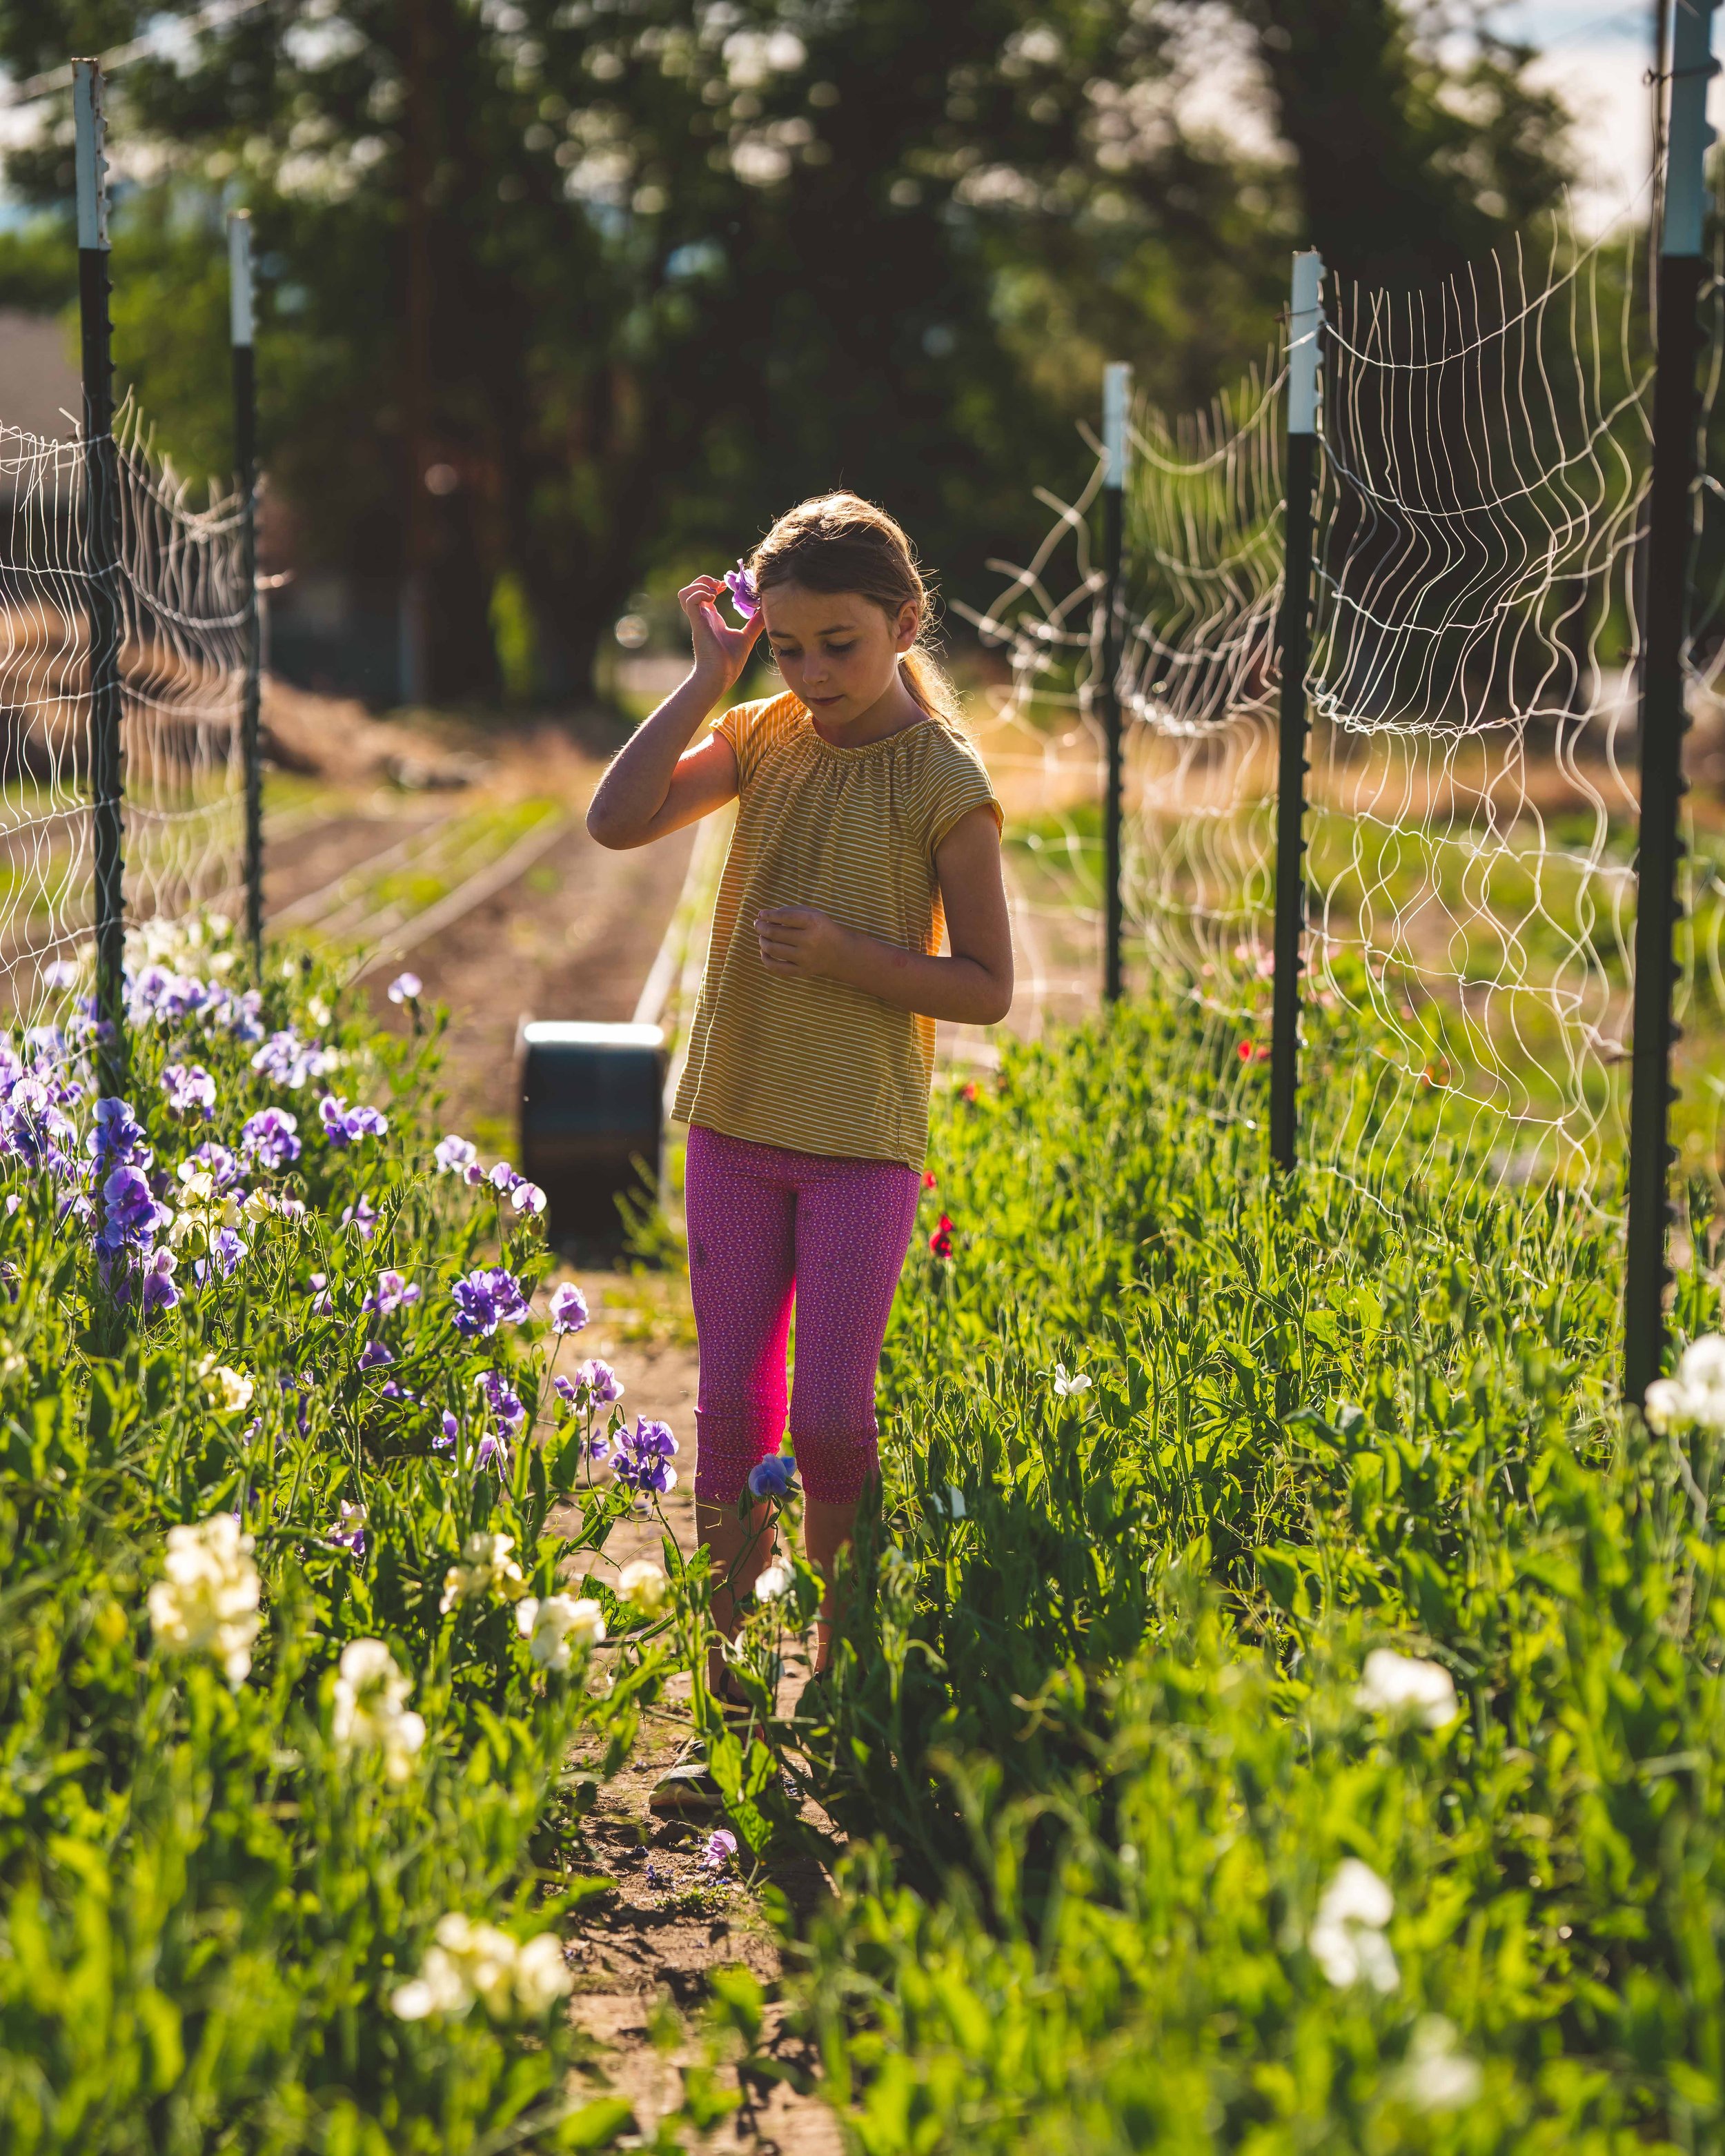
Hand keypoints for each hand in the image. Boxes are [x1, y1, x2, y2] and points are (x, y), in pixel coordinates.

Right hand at [680, 575, 759, 691]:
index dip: (713, 585)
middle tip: (720, 586)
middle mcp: (702, 617)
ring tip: (714, 592)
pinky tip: (713, 599)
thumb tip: (767, 612)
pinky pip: (690, 600)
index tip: (727, 586)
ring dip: (699, 586)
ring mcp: (698, 619)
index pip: (705, 594)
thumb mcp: (746, 637)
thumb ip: (755, 623)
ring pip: (685, 593)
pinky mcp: (697, 623)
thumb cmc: (730, 662)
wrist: (721, 676)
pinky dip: (700, 594)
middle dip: (704, 581)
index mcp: (711, 618)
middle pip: (691, 589)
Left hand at [756, 906, 852, 981]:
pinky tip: (764, 952)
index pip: (784, 917)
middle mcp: (809, 940)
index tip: (760, 914)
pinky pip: (777, 968)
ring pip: (773, 949)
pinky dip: (766, 959)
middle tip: (757, 925)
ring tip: (762, 937)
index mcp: (814, 923)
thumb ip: (792, 910)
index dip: (769, 915)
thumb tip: (766, 915)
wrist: (843, 954)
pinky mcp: (803, 972)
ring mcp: (805, 958)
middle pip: (775, 933)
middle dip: (761, 927)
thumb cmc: (824, 930)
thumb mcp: (815, 914)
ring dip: (762, 941)